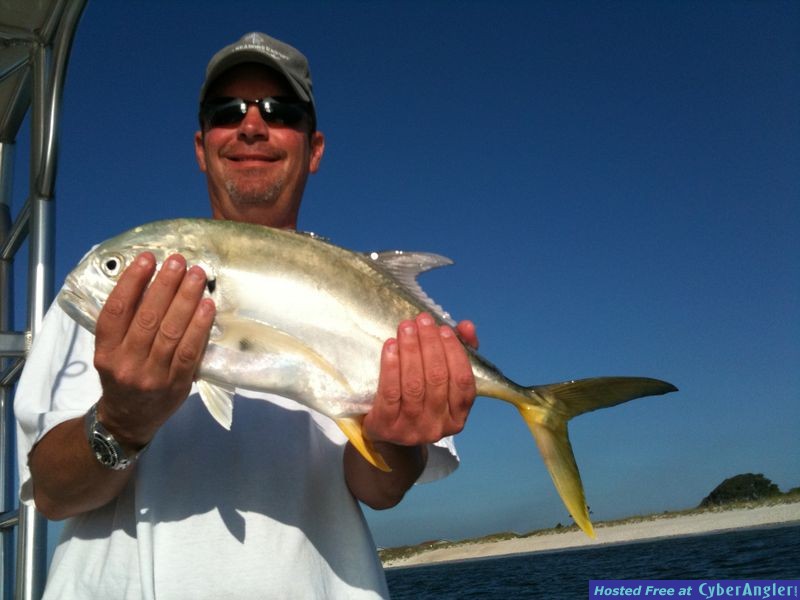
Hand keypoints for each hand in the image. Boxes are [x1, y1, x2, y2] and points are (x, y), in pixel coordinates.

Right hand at [92, 252, 214, 448]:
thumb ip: (125, 324)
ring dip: (186, 299)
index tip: (148, 259)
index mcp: (105, 351)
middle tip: (179, 261)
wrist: (129, 420)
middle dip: (165, 285)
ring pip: (171, 331)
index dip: (132, 282)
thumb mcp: (111, 352)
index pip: (117, 311)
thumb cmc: (123, 376)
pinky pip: (190, 351)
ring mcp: (152, 375)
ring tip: (197, 275)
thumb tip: (151, 280)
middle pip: (147, 318)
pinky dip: (200, 326)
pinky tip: (207, 305)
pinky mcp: (176, 384)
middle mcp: (126, 363)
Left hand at [363, 313, 477, 446]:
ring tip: (406, 327)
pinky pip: (390, 392)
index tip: (443, 328)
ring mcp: (411, 429)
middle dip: (430, 344)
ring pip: (414, 384)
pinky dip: (391, 366)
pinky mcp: (386, 427)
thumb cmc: (419, 399)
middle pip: (437, 379)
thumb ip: (459, 351)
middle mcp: (437, 427)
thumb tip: (466, 326)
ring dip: (411, 350)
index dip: (454, 352)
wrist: (386, 432)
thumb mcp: (442, 380)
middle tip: (422, 320)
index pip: (463, 381)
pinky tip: (390, 346)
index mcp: (457, 417)